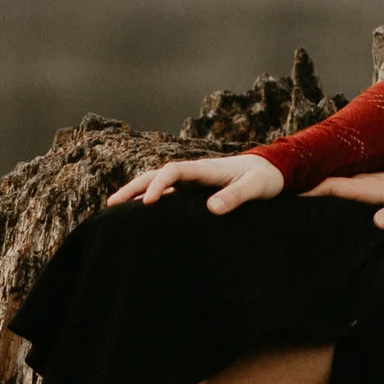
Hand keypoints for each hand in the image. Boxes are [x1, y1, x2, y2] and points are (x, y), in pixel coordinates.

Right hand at [106, 152, 283, 214]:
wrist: (271, 171)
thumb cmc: (263, 179)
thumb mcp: (254, 188)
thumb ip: (235, 197)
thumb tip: (212, 208)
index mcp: (204, 169)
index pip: (172, 171)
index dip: (158, 185)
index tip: (148, 202)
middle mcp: (194, 172)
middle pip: (156, 175)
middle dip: (134, 187)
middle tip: (111, 204)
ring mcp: (192, 181)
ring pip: (158, 183)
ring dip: (137, 192)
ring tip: (114, 208)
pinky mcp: (195, 190)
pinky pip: (168, 193)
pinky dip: (151, 200)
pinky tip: (140, 214)